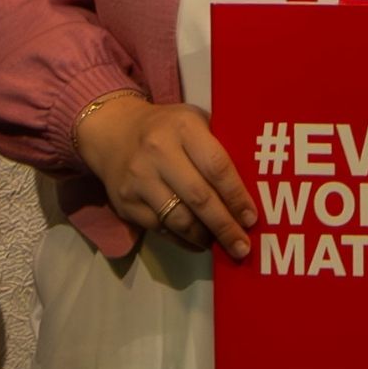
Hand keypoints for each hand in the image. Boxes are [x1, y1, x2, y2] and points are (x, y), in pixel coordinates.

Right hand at [73, 93, 253, 259]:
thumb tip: (254, 188)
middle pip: (199, 198)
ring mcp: (139, 178)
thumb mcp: (195, 121)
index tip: (252, 218)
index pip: (217, 166)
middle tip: (243, 246)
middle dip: (225, 226)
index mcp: (183, 127)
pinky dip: (183, 239)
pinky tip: (198, 241)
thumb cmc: (167, 128)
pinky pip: (160, 228)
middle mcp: (158, 151)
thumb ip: (219, 147)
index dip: (236, 196)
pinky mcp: (125, 202)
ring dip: (204, 237)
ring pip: (178, 218)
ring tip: (222, 245)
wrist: (113, 131)